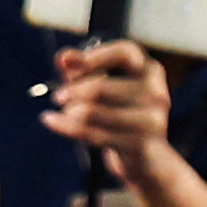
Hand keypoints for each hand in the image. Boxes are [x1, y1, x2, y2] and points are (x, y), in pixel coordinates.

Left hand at [46, 36, 174, 172]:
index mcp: (149, 69)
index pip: (125, 52)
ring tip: (64, 111)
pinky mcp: (142, 144)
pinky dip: (67, 127)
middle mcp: (156, 91)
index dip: (94, 56)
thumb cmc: (119, 109)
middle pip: (102, 87)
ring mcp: (152, 119)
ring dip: (71, 112)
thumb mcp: (98, 82)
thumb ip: (80, 66)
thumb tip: (64, 58)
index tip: (66, 64)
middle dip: (73, 91)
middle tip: (58, 96)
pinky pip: (94, 134)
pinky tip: (51, 120)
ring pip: (94, 113)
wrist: (145, 154)